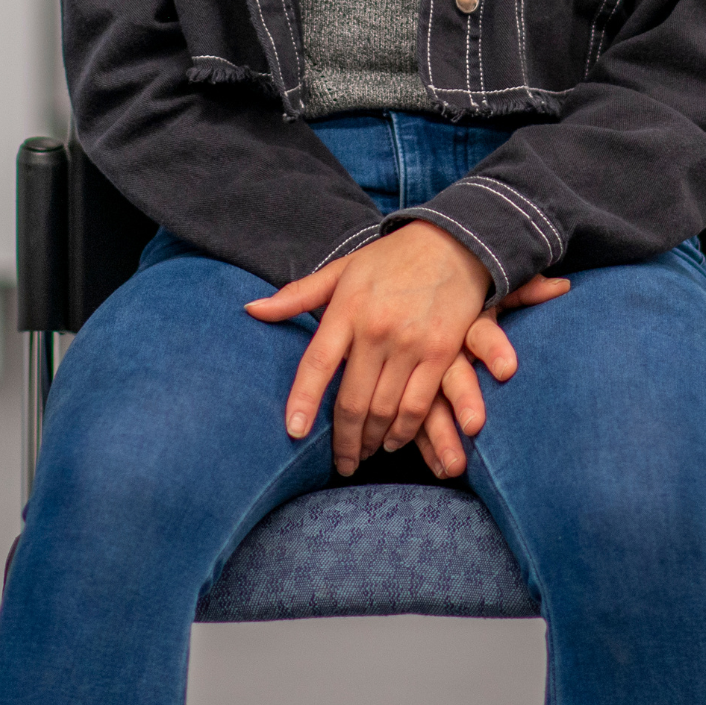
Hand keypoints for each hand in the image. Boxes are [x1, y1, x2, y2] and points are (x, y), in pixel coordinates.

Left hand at [246, 227, 567, 476]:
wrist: (454, 242)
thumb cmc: (391, 258)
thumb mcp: (342, 269)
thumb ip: (298, 295)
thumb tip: (252, 309)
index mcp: (347, 307)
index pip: (317, 363)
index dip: (303, 401)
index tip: (293, 432)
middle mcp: (376, 327)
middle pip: (352, 400)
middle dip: (344, 440)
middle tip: (341, 462)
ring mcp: (410, 342)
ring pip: (384, 409)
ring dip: (373, 439)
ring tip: (365, 452)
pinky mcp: (442, 351)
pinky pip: (417, 405)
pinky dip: (405, 431)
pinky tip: (395, 440)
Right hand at [412, 273, 571, 478]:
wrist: (407, 287)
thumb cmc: (463, 295)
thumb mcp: (493, 289)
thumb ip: (525, 291)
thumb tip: (564, 286)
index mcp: (465, 318)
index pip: (481, 332)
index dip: (494, 348)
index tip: (508, 369)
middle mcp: (441, 346)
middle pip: (451, 372)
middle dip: (463, 398)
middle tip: (475, 425)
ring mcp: (419, 371)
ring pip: (427, 403)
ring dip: (441, 434)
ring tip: (456, 465)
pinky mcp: (407, 392)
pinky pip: (412, 420)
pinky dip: (424, 445)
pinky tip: (438, 467)